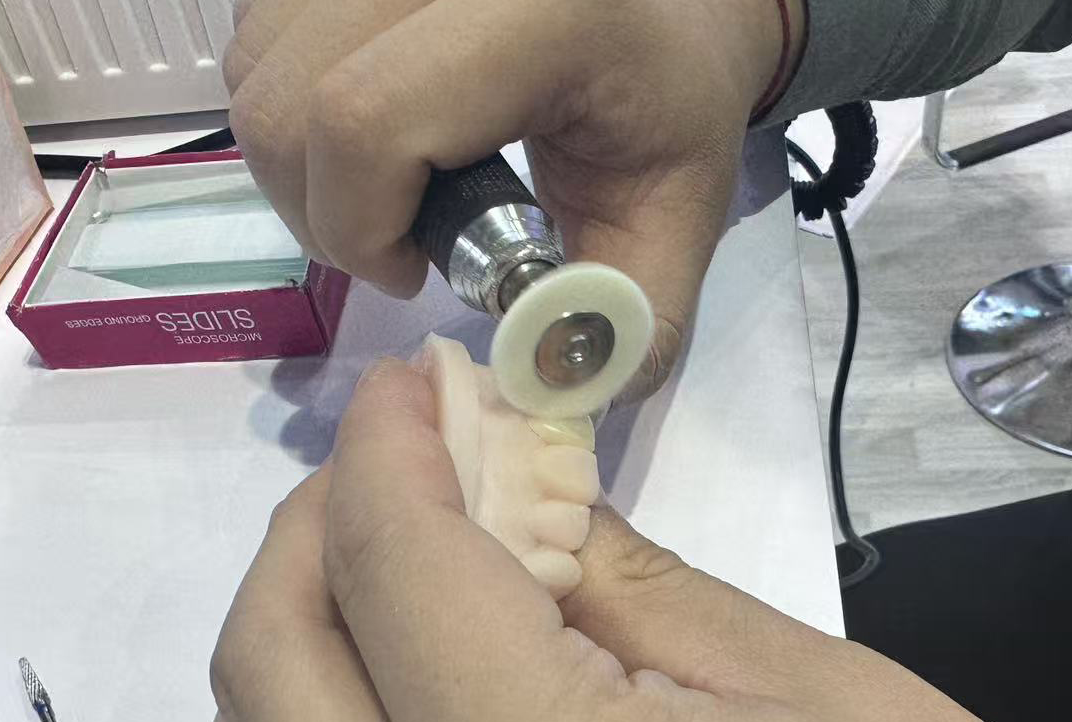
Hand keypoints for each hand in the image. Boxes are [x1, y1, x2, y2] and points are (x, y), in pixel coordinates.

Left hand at [211, 358, 976, 721]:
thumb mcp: (800, 691)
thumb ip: (628, 576)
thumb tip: (504, 469)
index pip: (393, 567)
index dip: (387, 448)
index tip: (411, 381)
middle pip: (271, 659)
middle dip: (318, 525)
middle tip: (402, 457)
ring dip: (318, 617)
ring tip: (414, 549)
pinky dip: (349, 696)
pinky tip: (431, 655)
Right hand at [225, 0, 803, 398]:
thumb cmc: (668, 107)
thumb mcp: (674, 227)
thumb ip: (621, 328)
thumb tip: (535, 390)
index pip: (367, 121)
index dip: (360, 226)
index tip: (416, 268)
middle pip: (288, 99)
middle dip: (320, 209)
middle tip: (392, 239)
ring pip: (253, 64)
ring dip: (295, 159)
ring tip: (384, 179)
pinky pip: (255, 21)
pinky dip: (286, 97)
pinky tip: (366, 116)